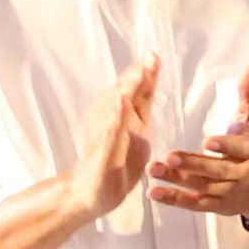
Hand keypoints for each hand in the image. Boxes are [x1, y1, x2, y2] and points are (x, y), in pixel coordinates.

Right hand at [72, 57, 161, 217]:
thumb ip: (143, 102)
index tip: (154, 56)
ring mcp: (102, 138)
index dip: (143, 73)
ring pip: (112, 111)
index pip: (133, 90)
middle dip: (134, 78)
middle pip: (121, 94)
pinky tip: (119, 110)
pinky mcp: (100, 156)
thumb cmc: (117, 160)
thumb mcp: (138, 127)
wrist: (94, 193)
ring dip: (123, 93)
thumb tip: (151, 72)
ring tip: (136, 77)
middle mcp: (108, 121)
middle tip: (148, 61)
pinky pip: (106, 137)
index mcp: (121, 115)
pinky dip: (113, 122)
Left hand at [148, 68, 248, 222]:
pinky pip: (194, 204)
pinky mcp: (216, 205)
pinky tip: (155, 192)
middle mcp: (242, 174)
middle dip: (193, 164)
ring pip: (202, 187)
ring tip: (154, 170)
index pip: (240, 148)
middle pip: (217, 171)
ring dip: (177, 180)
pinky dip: (174, 200)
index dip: (225, 146)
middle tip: (170, 156)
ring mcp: (228, 192)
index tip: (207, 141)